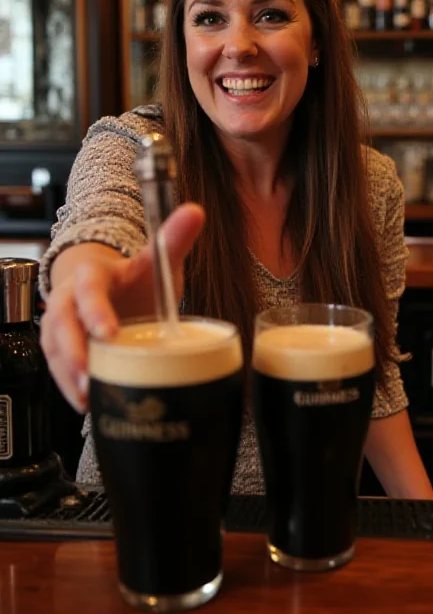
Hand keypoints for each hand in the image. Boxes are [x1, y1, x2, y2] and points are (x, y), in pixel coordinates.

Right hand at [40, 203, 204, 412]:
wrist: (107, 286)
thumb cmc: (131, 277)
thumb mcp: (153, 258)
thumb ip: (173, 238)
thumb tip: (196, 210)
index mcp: (92, 275)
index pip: (88, 290)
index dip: (96, 311)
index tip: (110, 333)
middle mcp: (69, 299)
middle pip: (61, 324)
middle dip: (73, 351)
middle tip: (88, 375)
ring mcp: (61, 325)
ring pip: (54, 348)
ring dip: (68, 374)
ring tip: (88, 396)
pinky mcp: (61, 347)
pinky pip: (57, 367)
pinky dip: (70, 386)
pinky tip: (87, 403)